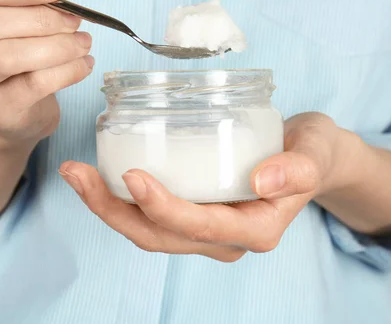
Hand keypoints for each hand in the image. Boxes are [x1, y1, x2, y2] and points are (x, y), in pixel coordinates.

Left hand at [60, 113, 357, 261]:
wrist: (309, 155)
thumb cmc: (311, 152)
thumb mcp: (315, 152)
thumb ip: (297, 167)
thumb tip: (261, 181)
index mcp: (255, 229)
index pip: (201, 227)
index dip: (163, 208)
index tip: (133, 177)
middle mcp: (226, 237)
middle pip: (160, 235)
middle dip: (113, 210)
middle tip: (77, 174)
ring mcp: (206, 228)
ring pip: (148, 230)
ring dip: (107, 205)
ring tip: (75, 174)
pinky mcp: (193, 211)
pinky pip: (150, 214)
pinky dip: (120, 198)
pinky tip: (98, 174)